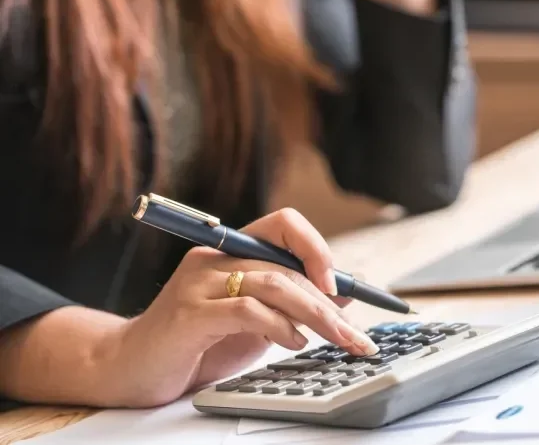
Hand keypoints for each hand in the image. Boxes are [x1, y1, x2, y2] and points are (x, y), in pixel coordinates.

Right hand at [104, 208, 378, 406]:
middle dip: (329, 301)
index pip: (284, 223)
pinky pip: (247, 310)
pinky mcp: (189, 314)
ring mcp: (199, 284)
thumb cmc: (197, 342)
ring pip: (274, 283)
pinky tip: (293, 341)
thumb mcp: (255, 320)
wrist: (130, 367)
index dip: (317, 247)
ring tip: (335, 339)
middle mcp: (215, 258)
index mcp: (231, 250)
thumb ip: (291, 302)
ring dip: (314, 314)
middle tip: (355, 333)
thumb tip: (343, 293)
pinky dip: (279, 326)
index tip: (339, 284)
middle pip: (287, 264)